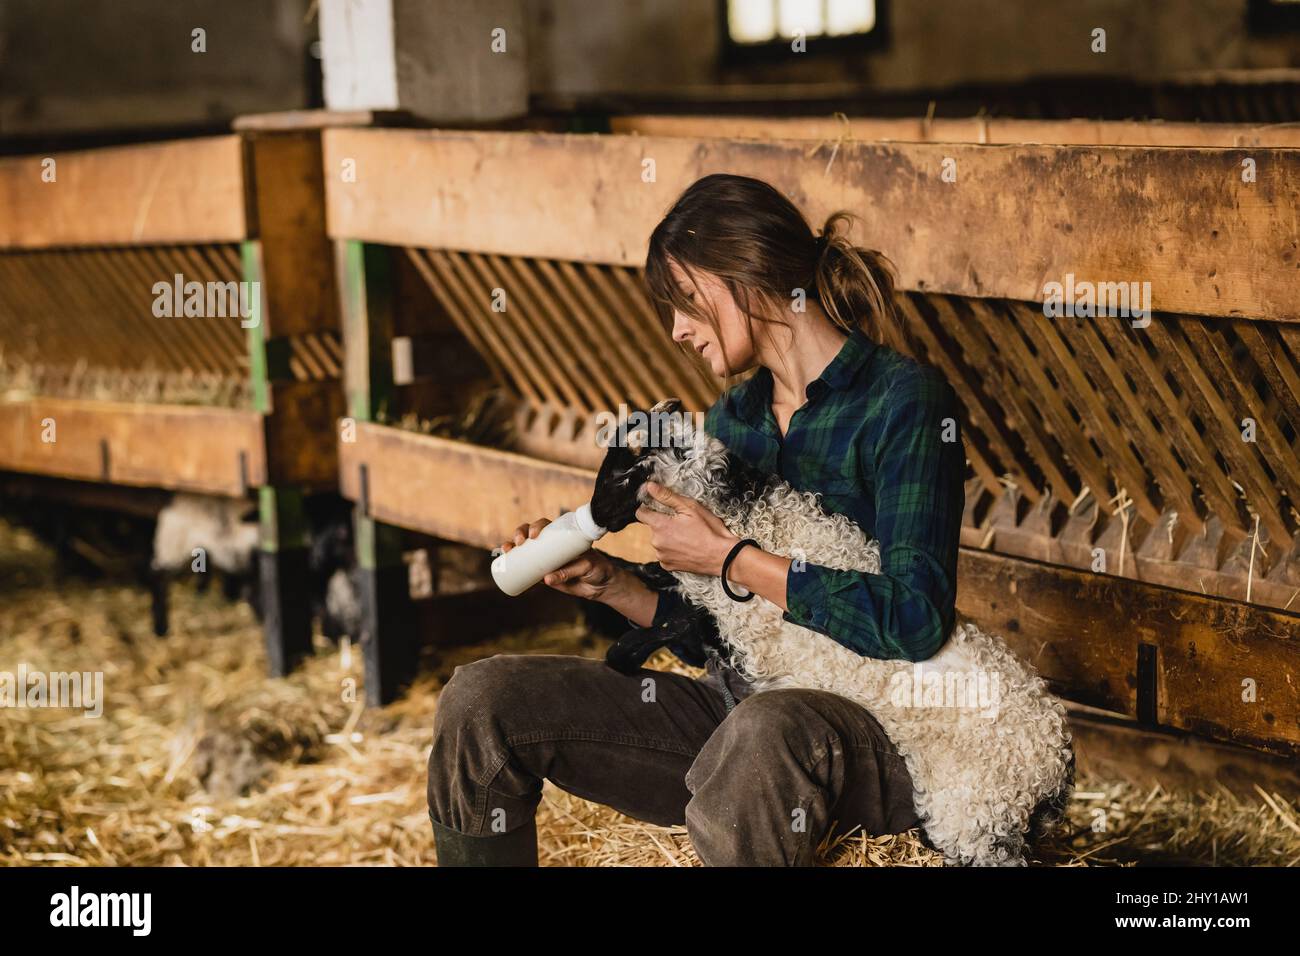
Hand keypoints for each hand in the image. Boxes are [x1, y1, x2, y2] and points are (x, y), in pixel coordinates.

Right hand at [500, 518, 620, 600]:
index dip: (537, 526)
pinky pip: (526, 568)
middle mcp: (551, 545)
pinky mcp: (543, 573)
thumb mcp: (586, 567)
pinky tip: (503, 562)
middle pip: (530, 534)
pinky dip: (513, 565)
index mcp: (562, 536)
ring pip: (524, 549)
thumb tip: (545, 579)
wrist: (601, 585)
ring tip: (506, 551)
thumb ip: (569, 571)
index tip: (535, 534)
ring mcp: (545, 558)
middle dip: (519, 534)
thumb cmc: (597, 569)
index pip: (547, 526)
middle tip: (518, 543)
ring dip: (511, 547)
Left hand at [635, 481, 738, 575]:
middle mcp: (657, 542)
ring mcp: (662, 556)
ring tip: (686, 536)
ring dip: (667, 537)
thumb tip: (649, 487)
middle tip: (682, 523)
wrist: (723, 556)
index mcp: (660, 526)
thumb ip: (667, 496)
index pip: (640, 514)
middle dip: (663, 523)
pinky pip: (664, 554)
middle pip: (652, 527)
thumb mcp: (690, 507)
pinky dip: (671, 550)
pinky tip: (686, 547)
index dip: (648, 508)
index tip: (658, 507)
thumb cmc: (709, 531)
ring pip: (658, 541)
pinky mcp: (668, 566)